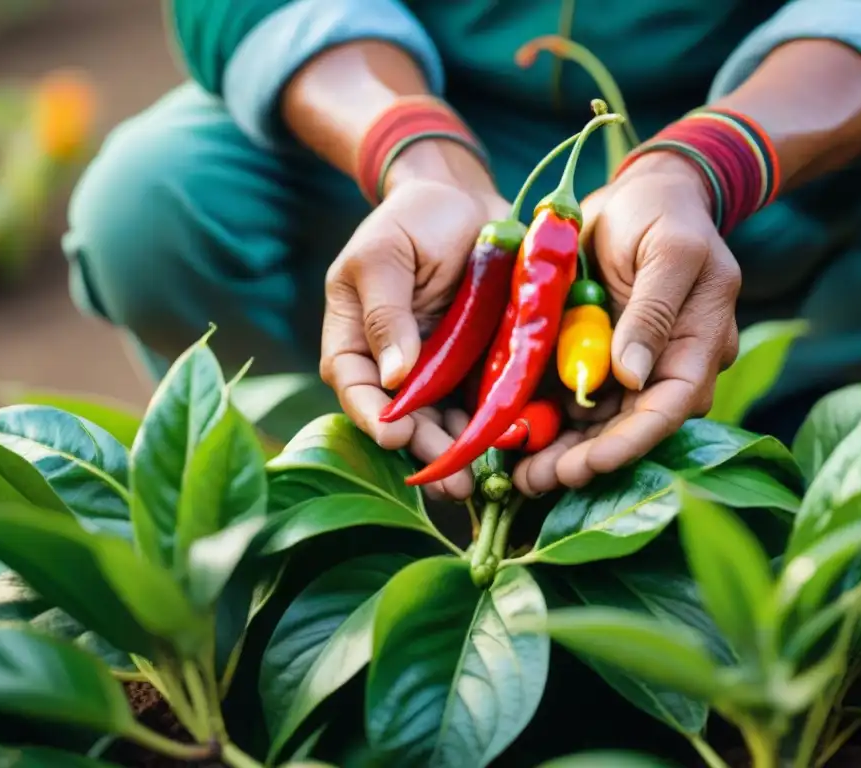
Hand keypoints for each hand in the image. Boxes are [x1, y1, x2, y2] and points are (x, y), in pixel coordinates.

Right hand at [320, 141, 508, 499]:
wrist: (468, 201)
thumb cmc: (416, 218)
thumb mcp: (387, 254)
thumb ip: (385, 311)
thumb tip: (394, 376)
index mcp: (355, 334)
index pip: (353, 384)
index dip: (371, 415)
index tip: (394, 435)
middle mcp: (394, 360)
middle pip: (401, 414)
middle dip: (423, 448)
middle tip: (448, 479)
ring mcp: (437, 365)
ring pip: (442, 417)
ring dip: (457, 450)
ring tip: (474, 479)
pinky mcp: (476, 363)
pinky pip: (481, 400)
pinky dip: (491, 423)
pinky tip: (507, 442)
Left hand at [514, 152, 740, 494]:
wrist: (645, 192)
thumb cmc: (663, 212)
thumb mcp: (668, 250)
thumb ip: (653, 310)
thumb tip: (634, 377)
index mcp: (700, 343)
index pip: (670, 407)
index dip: (631, 442)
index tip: (590, 464)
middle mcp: (670, 364)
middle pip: (632, 428)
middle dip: (587, 460)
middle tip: (537, 482)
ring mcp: (635, 365)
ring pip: (602, 424)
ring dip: (564, 452)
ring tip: (521, 477)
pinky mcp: (601, 356)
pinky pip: (577, 400)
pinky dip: (549, 422)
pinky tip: (517, 441)